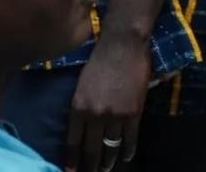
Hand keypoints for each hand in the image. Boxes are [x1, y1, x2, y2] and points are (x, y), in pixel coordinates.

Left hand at [64, 35, 150, 171]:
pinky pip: (130, 137)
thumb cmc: (100, 60)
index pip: (73, 143)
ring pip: (110, 146)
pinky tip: (126, 156)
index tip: (72, 170)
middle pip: (91, 149)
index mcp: (77, 109)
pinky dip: (128, 149)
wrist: (123, 45)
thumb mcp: (81, 85)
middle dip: (90, 165)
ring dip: (108, 161)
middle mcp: (94, 116)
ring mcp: (115, 115)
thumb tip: (82, 125)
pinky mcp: (133, 112)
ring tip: (106, 169)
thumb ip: (81, 106)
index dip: (72, 160)